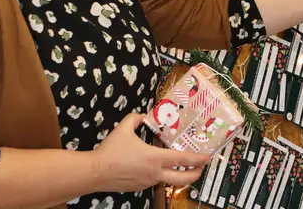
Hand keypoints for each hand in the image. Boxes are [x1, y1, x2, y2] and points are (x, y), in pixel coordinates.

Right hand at [93, 113, 208, 191]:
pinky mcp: (139, 188)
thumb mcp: (124, 128)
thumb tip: (141, 115)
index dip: (197, 159)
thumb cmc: (111, 151)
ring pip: (168, 181)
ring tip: (180, 165)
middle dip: (195, 174)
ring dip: (178, 175)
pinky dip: (162, 175)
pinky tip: (157, 167)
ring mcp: (148, 182)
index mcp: (155, 158)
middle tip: (201, 167)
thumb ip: (135, 118)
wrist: (95, 172)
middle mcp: (155, 173)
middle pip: (182, 179)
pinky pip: (155, 181)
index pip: (182, 160)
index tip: (208, 157)